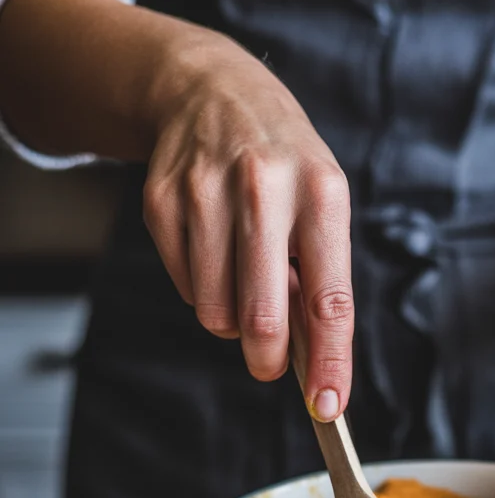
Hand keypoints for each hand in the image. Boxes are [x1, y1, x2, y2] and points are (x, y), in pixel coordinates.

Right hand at [142, 38, 351, 417]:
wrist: (212, 90)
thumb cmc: (285, 165)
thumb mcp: (322, 205)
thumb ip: (320, 279)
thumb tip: (314, 360)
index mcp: (321, 193)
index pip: (328, 300)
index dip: (329, 361)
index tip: (329, 406)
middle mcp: (264, 189)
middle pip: (261, 318)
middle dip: (267, 359)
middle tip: (269, 364)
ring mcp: (206, 193)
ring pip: (215, 313)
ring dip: (232, 319)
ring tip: (244, 279)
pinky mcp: (162, 202)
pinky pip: (186, 289)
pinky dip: (203, 290)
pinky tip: (214, 252)